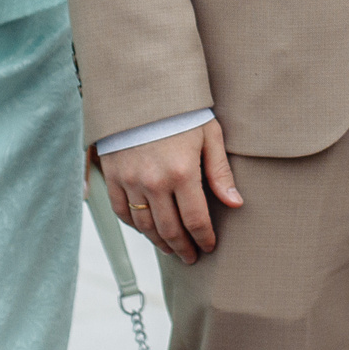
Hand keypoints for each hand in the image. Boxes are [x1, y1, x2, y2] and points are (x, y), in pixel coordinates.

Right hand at [99, 121, 242, 264]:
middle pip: (170, 229)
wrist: (141, 91)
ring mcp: (131, 181)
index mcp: (183, 172)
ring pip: (145, 226)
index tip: (209, 247)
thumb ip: (220, 172)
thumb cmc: (181, 111)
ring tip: (172, 249)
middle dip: (183, 248)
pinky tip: (147, 230)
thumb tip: (235, 204)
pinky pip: (122, 212)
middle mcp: (154, 182)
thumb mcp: (209, 135)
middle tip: (191, 257)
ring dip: (160, 242)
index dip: (204, 238)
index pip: (196, 220)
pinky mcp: (113, 176)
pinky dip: (135, 226)